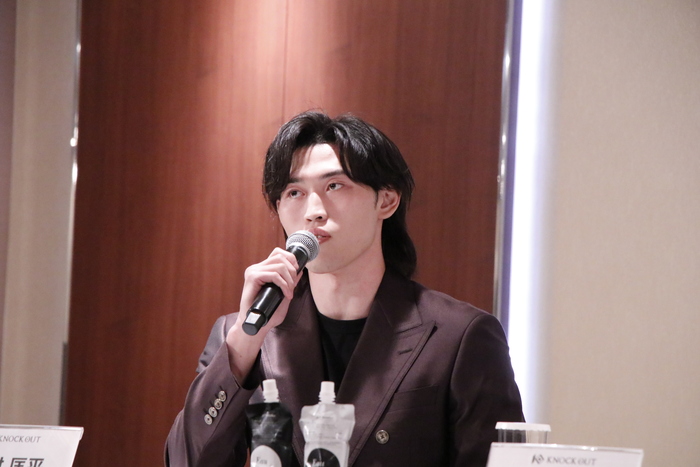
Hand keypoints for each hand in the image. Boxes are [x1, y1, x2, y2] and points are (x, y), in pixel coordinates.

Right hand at [226, 247, 301, 380]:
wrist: (254, 325)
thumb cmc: (267, 313)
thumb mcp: (283, 295)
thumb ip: (290, 283)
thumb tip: (300, 271)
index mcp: (262, 269)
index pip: (278, 252)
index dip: (291, 258)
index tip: (296, 272)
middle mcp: (256, 268)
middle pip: (280, 256)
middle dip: (292, 270)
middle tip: (293, 286)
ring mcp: (253, 272)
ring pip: (279, 265)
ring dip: (289, 279)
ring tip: (289, 292)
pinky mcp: (252, 278)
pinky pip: (273, 275)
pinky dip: (284, 285)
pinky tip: (286, 295)